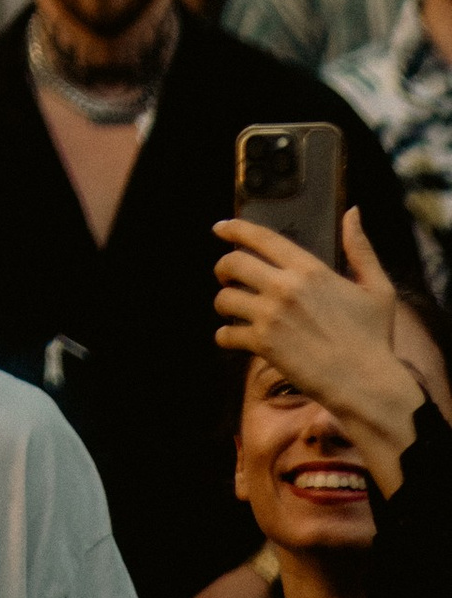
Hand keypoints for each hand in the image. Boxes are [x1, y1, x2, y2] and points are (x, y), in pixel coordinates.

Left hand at [214, 208, 413, 444]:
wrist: (368, 385)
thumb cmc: (375, 339)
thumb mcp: (377, 289)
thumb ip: (360, 249)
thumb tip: (352, 212)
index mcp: (309, 269)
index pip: (261, 237)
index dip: (235, 228)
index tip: (220, 228)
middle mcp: (285, 287)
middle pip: (232, 263)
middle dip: (223, 268)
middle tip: (226, 277)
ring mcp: (272, 316)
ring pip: (224, 298)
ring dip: (223, 303)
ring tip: (231, 309)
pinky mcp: (264, 345)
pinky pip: (226, 334)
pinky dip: (225, 336)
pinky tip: (232, 338)